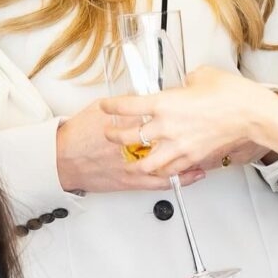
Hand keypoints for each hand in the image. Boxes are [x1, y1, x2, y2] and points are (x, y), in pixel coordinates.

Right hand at [56, 98, 205, 192]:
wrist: (62, 159)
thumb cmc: (79, 134)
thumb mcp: (102, 107)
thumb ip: (125, 103)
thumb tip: (143, 95)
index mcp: (128, 119)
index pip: (162, 110)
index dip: (184, 106)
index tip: (200, 103)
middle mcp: (134, 142)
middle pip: (173, 134)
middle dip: (195, 130)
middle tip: (215, 124)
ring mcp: (135, 163)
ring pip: (173, 160)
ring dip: (193, 156)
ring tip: (213, 150)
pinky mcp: (132, 181)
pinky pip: (163, 181)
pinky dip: (182, 177)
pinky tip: (195, 173)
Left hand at [101, 67, 277, 176]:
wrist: (252, 115)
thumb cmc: (231, 94)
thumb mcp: (202, 75)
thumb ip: (186, 81)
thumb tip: (183, 85)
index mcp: (165, 103)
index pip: (127, 106)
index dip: (111, 106)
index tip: (106, 106)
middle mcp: (167, 127)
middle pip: (128, 137)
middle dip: (114, 136)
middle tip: (109, 134)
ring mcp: (179, 146)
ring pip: (145, 162)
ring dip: (134, 162)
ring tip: (128, 161)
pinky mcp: (193, 158)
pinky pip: (170, 170)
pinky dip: (161, 171)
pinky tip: (158, 169)